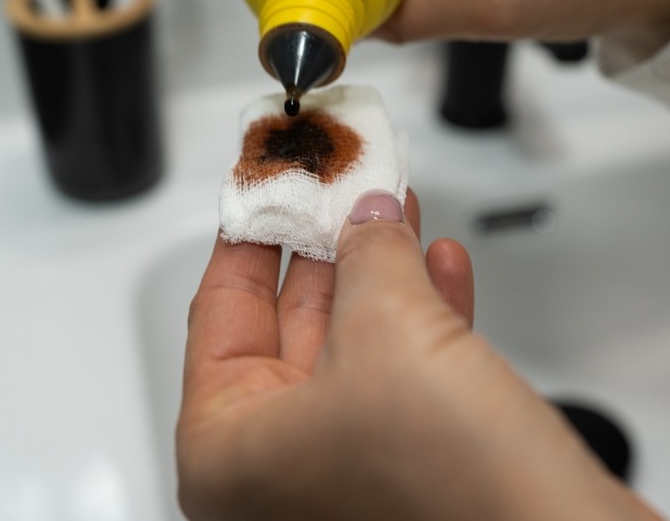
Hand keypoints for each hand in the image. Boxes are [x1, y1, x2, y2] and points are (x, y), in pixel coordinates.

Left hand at [177, 190, 660, 519]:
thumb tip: (368, 216)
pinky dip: (421, 316)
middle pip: (290, 322)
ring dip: (381, 271)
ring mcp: (341, 470)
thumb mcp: (389, 329)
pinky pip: (399, 373)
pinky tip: (440, 265)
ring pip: (352, 343)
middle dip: (326, 243)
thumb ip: (368, 256)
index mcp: (227, 451)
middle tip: (336, 181)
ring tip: (393, 206)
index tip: (267, 180)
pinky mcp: (406, 467)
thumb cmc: (449, 490)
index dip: (249, 232)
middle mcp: (274, 470)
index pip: (220, 310)